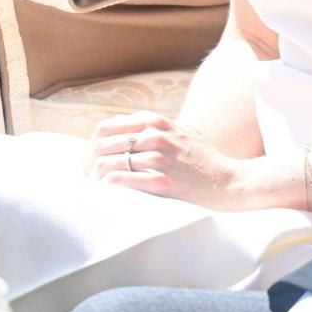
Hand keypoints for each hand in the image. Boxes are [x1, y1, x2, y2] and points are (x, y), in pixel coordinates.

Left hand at [87, 111, 253, 209]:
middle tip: (84, 177)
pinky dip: (111, 184)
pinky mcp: (163, 182)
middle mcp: (158, 137)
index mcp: (159, 122)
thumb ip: (157, 127)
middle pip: (105, 144)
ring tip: (92, 186)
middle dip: (87, 162)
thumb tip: (127, 129)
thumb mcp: (181, 132)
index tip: (88, 159)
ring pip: (112, 163)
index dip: (91, 144)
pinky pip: (126, 180)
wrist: (227, 180)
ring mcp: (161, 159)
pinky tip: (107, 188)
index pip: (108, 127)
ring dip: (96, 176)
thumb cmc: (203, 158)